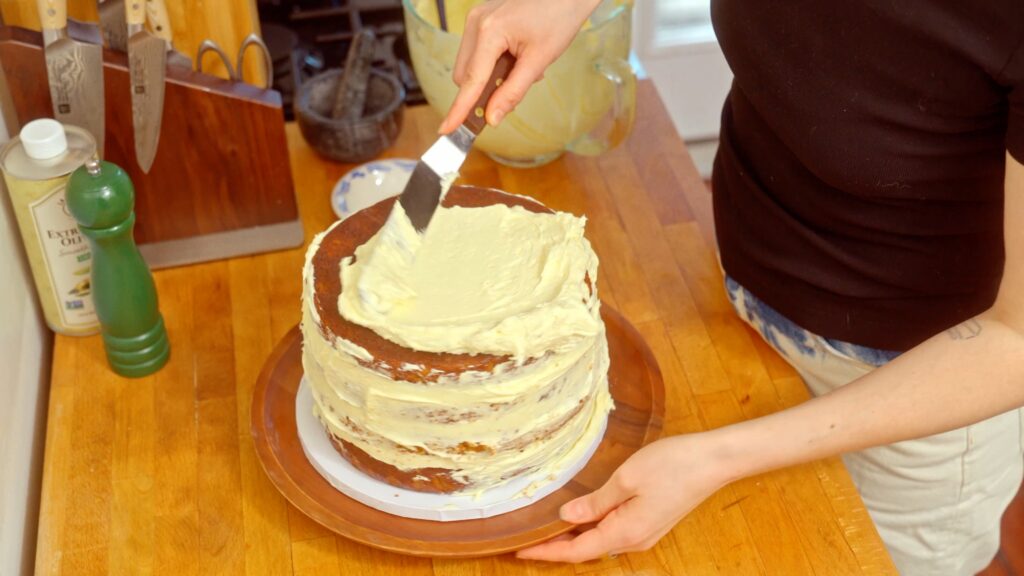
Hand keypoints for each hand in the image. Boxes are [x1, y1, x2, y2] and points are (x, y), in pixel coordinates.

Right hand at [438, 0, 601, 132]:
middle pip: (466, 76)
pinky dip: (493, 64)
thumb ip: (512, 92)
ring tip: (522, 65)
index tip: (446, 130)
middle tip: (517, 86)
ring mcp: (477, 19)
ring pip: (470, 66)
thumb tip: (492, 118)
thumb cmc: (559, 18)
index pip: (470, 81)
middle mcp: (476, 23)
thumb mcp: (538, 60)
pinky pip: (478, 53)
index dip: (459, 110)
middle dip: (484, 90)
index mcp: (488, 32)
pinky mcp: (482, 19)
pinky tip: (517, 56)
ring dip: (490, 77)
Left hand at [516, 434, 731, 562]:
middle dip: (556, 547)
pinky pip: (614, 530)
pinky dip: (592, 527)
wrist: (714, 460)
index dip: (546, 553)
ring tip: (545, 527)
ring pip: (601, 540)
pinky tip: (580, 515)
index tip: (519, 551)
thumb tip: (566, 517)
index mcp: (625, 532)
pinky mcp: (651, 522)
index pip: (576, 551)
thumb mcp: (626, 479)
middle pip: (587, 550)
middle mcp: (635, 540)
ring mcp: (645, 533)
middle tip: (525, 538)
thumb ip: (595, 502)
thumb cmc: (673, 465)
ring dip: (574, 537)